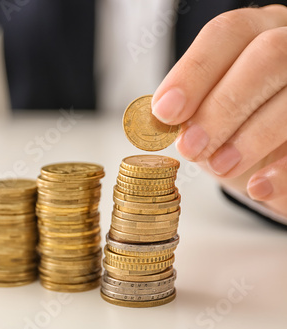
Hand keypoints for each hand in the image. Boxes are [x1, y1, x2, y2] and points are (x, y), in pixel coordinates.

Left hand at [151, 5, 286, 216]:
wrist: (271, 159)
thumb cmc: (235, 125)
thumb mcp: (206, 112)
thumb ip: (189, 108)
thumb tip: (160, 115)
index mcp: (257, 32)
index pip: (227, 33)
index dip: (194, 71)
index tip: (165, 111)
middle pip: (266, 56)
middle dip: (222, 105)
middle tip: (190, 147)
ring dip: (251, 137)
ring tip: (218, 168)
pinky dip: (284, 170)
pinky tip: (259, 188)